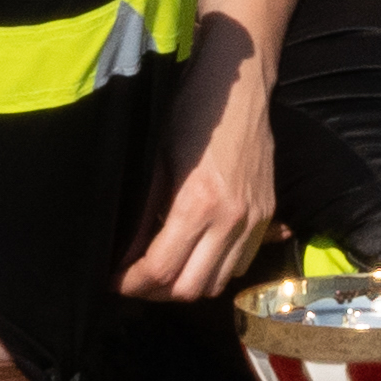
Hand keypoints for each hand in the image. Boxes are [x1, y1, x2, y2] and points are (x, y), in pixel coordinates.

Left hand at [117, 84, 280, 302]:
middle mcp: (231, 220)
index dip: (131, 283)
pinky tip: (198, 254)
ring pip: (219, 283)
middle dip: (156, 292)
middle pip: (191, 289)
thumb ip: (143, 215)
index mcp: (197, 203)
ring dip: (188, 285)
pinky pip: (242, 264)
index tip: (113, 281)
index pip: (160, 269)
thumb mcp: (155, 162)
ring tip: (165, 270)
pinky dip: (217, 270)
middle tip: (134, 280)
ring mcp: (254, 220)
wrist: (240, 88)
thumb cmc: (190, 114)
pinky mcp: (268, 214)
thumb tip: (124, 256)